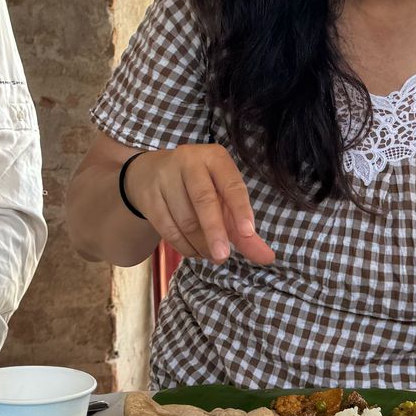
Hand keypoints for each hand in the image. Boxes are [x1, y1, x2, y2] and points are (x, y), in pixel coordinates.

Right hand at [125, 145, 275, 265]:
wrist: (149, 174)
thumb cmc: (198, 188)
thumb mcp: (223, 199)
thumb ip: (243, 229)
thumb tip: (267, 258)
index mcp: (215, 157)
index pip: (231, 184)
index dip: (240, 209)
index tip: (248, 233)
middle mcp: (189, 161)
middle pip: (204, 200)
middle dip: (215, 231)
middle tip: (223, 257)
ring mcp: (165, 177)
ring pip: (184, 219)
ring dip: (200, 244)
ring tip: (212, 255)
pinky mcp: (148, 196)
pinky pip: (167, 228)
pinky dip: (183, 246)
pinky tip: (195, 252)